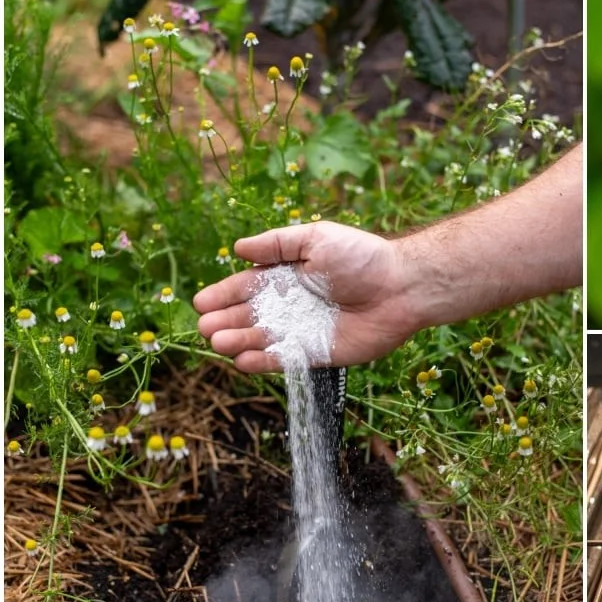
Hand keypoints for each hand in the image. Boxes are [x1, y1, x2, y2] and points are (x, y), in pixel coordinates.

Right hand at [194, 222, 412, 371]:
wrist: (400, 287)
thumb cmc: (361, 257)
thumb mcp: (316, 239)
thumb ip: (277, 244)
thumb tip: (239, 248)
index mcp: (287, 276)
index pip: (246, 287)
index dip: (222, 295)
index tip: (201, 303)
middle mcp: (291, 305)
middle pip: (248, 316)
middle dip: (224, 321)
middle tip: (205, 327)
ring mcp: (303, 330)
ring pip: (261, 340)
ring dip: (237, 341)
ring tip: (218, 341)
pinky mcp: (318, 353)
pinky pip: (284, 360)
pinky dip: (262, 362)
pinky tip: (242, 360)